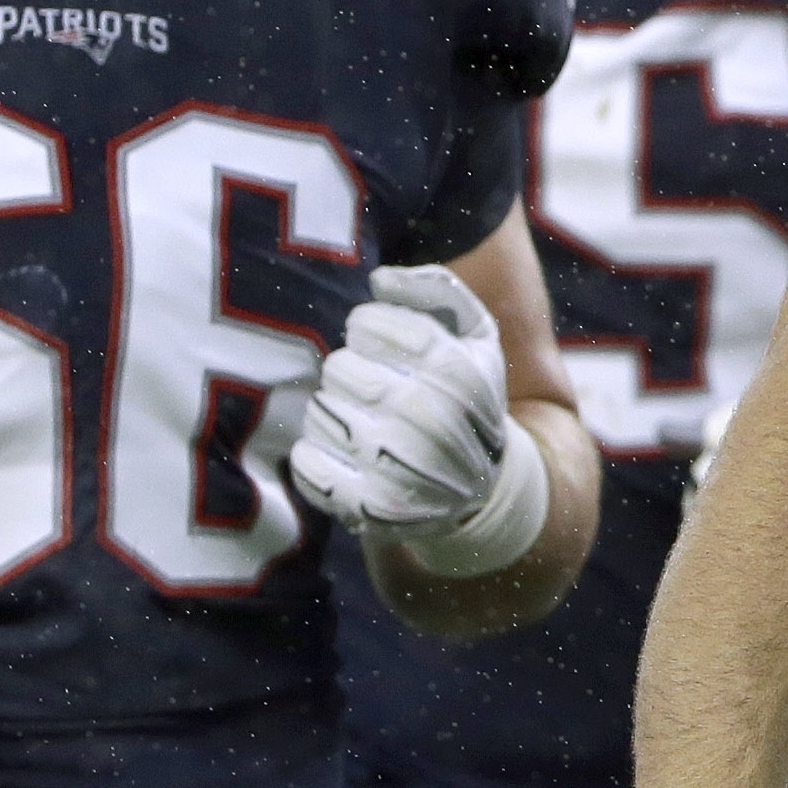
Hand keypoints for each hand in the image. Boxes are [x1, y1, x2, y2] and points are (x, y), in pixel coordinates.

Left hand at [292, 265, 543, 578]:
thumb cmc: (467, 395)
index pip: (368, 324)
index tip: (382, 342)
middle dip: (348, 370)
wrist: (481, 487)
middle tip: (371, 384)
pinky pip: (307, 463)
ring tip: (361, 419)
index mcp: (457, 371)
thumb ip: (437, 290)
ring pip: (319, 412)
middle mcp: (429, 419)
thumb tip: (381, 279)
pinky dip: (316, 453)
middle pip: (338, 368)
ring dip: (331, 411)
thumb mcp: (474, 335)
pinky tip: (346, 452)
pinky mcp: (366, 508)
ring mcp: (397, 467)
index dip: (367, 328)